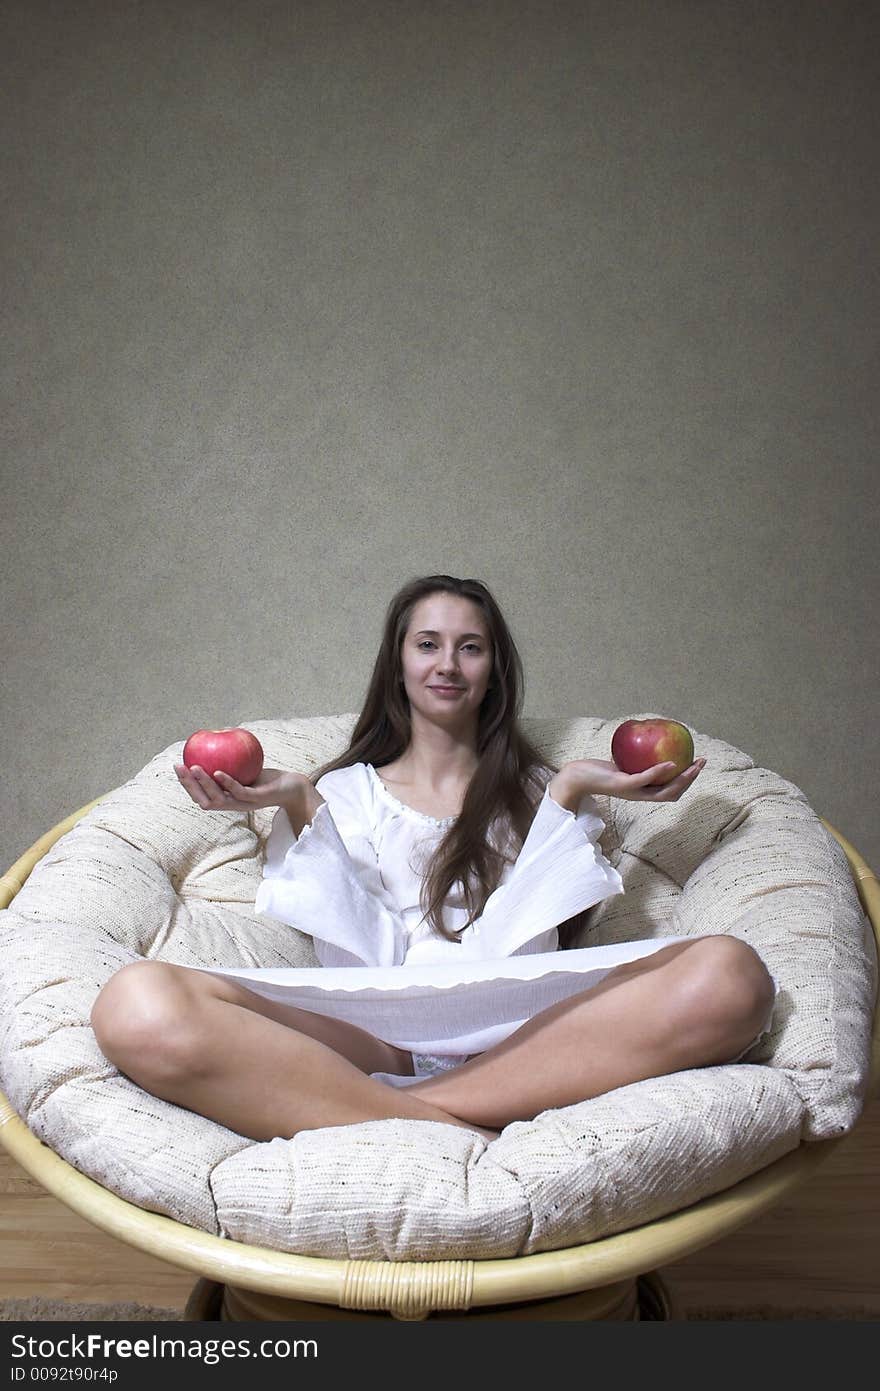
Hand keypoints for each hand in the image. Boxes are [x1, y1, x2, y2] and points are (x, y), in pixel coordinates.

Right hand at [173, 763, 312, 813]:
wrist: (291, 788)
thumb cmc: (266, 777)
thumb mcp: (245, 767)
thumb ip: (230, 759)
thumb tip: (215, 736)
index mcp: (226, 799)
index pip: (200, 795)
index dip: (187, 783)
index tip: (178, 766)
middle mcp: (231, 805)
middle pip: (203, 800)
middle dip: (189, 785)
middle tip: (180, 767)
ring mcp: (243, 804)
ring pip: (218, 799)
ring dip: (204, 784)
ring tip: (195, 768)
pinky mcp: (256, 800)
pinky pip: (239, 792)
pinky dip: (227, 783)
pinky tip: (218, 771)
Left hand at [559, 757, 707, 803]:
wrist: (576, 777)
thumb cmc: (597, 769)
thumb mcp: (620, 763)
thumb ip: (634, 758)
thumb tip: (647, 736)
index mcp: (642, 791)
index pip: (671, 790)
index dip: (686, 781)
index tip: (696, 765)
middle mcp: (640, 795)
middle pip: (673, 793)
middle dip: (690, 780)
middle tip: (701, 763)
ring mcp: (632, 792)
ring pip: (664, 791)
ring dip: (681, 779)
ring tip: (693, 766)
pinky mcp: (623, 785)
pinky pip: (644, 779)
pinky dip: (659, 772)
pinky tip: (670, 762)